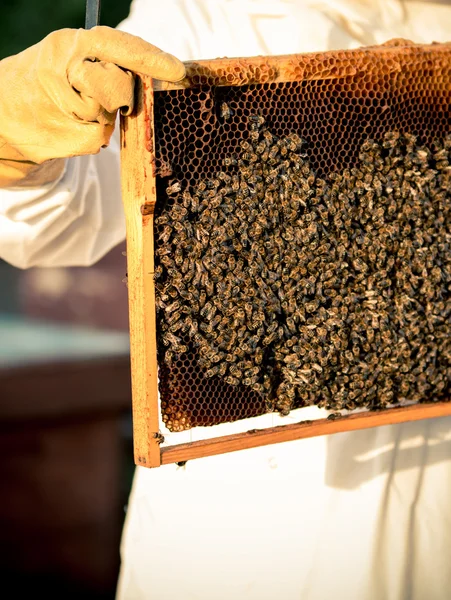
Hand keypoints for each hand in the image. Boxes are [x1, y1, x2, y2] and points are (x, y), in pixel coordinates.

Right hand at [0, 26, 184, 186]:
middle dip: (120, 96)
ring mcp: (60, 100)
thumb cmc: (48, 87)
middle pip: (119, 85)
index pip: (119, 45)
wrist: (3, 115)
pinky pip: (98, 137)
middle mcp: (63, 65)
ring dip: (101, 117)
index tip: (179, 71)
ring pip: (108, 114)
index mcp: (70, 43)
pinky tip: (68, 127)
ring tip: (76, 111)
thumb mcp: (72, 61)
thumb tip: (153, 77)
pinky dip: (91, 137)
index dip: (151, 58)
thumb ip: (106, 63)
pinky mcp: (61, 132)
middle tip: (102, 97)